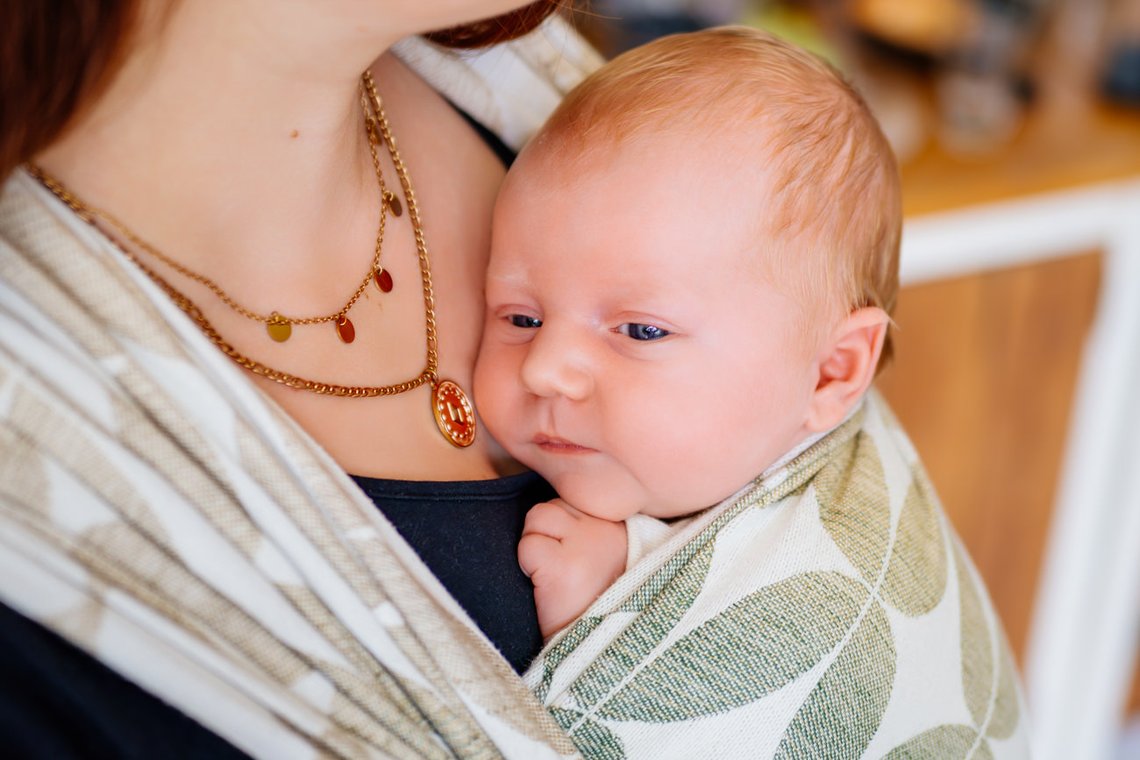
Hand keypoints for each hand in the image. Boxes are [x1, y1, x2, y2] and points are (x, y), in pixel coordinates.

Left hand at [518, 499, 627, 638]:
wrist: (601, 656)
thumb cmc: (596, 609)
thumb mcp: (603, 559)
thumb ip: (586, 531)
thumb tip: (548, 513)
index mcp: (619, 528)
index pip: (571, 502)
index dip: (559, 529)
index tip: (568, 560)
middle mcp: (607, 530)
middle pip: (551, 506)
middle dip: (544, 534)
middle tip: (558, 570)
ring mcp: (587, 545)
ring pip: (537, 517)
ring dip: (534, 547)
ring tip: (552, 578)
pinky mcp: (564, 566)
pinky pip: (528, 546)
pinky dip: (527, 566)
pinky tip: (545, 589)